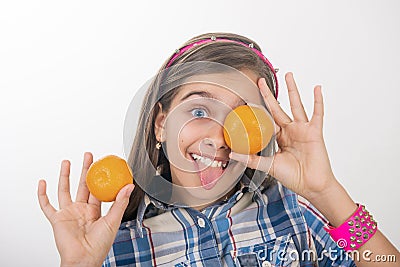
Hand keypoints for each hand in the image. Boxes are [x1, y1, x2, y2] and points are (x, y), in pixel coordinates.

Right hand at [38, 152, 133, 266]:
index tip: (103, 164)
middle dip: (85, 170)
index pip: (98, 189)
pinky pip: (47, 206)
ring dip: (65, 176)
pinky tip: (42, 183)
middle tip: (88, 156)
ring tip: (66, 162)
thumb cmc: (100, 245)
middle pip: (83, 185)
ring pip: (65, 190)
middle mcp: (81, 210)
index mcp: (95, 210)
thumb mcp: (113, 221)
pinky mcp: (57, 220)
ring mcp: (69, 214)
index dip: (100, 176)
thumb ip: (120, 203)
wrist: (84, 258)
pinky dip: (43, 195)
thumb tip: (129, 186)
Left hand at [230, 73, 336, 200]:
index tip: (247, 100)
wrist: (311, 186)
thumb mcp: (268, 166)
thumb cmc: (293, 177)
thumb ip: (251, 159)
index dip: (257, 110)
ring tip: (289, 75)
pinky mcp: (314, 132)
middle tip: (261, 81)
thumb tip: (232, 154)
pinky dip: (318, 101)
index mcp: (278, 138)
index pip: (265, 120)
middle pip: (277, 108)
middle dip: (269, 94)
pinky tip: (316, 89)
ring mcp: (302, 130)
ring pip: (296, 105)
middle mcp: (290, 131)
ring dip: (292, 90)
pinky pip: (316, 114)